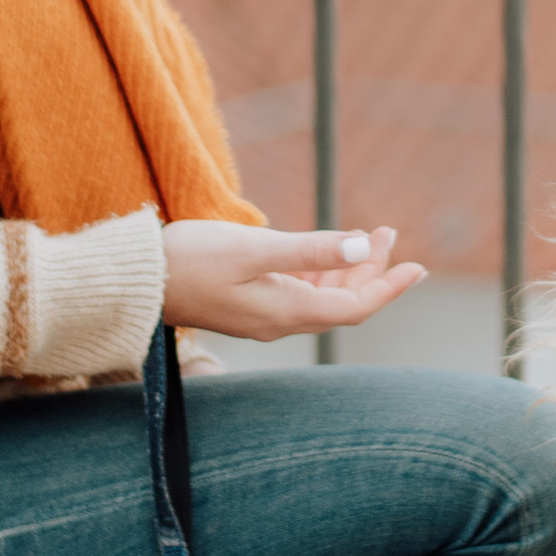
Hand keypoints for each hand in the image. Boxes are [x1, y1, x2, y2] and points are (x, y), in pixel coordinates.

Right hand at [163, 220, 426, 342]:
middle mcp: (278, 322)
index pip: (355, 307)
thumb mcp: (254, 248)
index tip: (419, 267)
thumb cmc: (191, 259)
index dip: (389, 287)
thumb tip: (359, 247)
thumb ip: (308, 250)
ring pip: (321, 298)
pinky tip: (322, 253)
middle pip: (342, 303)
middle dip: (371, 269)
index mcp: (286, 312)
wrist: (136, 281)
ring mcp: (261, 316)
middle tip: (389, 232)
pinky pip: (297, 295)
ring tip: (368, 235)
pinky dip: (319, 274)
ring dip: (346, 269)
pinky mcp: (246, 306)